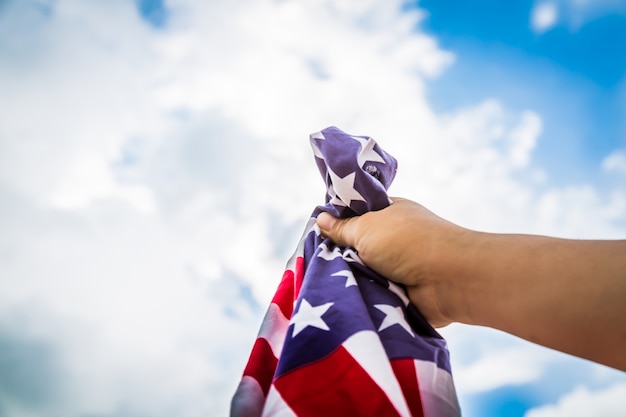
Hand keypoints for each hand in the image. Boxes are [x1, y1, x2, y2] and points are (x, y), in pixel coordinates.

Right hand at [316, 198, 469, 327]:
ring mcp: (396, 267)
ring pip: (360, 272)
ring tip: (327, 284)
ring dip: (350, 278)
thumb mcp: (367, 228)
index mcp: (388, 214)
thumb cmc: (409, 242)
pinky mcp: (398, 292)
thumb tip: (321, 219)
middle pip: (354, 246)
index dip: (335, 223)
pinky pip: (370, 293)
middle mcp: (391, 238)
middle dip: (339, 255)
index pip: (354, 215)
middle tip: (315, 262)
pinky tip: (343, 299)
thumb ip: (342, 227)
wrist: (449, 280)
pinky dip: (362, 295)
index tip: (315, 234)